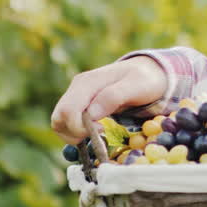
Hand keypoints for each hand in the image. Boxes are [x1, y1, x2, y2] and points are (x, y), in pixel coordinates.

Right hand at [50, 56, 166, 143]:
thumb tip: (91, 114)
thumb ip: (114, 96)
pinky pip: (67, 122)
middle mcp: (77, 87)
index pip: (68, 111)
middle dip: (74, 134)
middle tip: (99, 136)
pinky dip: (76, 132)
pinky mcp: (80, 103)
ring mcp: (77, 95)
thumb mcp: (137, 85)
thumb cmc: (145, 79)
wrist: (147, 71)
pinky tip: (94, 132)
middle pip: (59, 117)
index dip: (80, 128)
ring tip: (96, 135)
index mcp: (88, 82)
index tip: (102, 130)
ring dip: (73, 135)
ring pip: (59, 121)